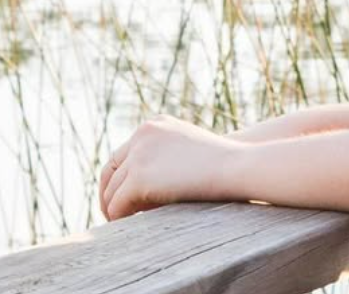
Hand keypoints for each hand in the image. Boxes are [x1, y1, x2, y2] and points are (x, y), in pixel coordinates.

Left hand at [99, 114, 248, 220]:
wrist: (238, 166)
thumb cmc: (224, 163)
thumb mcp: (190, 150)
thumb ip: (166, 157)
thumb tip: (146, 185)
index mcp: (155, 124)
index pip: (122, 154)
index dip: (118, 179)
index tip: (122, 198)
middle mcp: (143, 134)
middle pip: (110, 170)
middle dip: (110, 194)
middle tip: (115, 215)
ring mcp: (139, 155)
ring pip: (112, 191)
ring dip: (116, 209)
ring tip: (127, 225)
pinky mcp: (138, 178)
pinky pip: (117, 205)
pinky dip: (121, 218)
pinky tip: (134, 225)